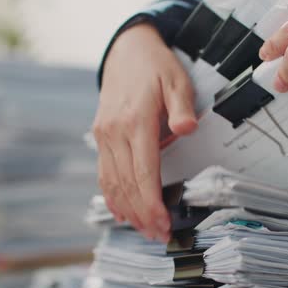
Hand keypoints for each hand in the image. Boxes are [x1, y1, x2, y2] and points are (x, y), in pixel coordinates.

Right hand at [93, 23, 197, 240]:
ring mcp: (104, 136)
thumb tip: (187, 128)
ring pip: (112, 183)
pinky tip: (122, 213)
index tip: (162, 223)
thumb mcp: (177, 80)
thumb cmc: (156, 67)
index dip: (151, 203)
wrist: (126, 51)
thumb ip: (182, 107)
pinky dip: (112, 197)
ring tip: (144, 230)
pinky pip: (104, 173)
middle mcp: (114, 132)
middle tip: (159, 235)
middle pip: (126, 184)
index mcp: (135, 121)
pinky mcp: (101, 137)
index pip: (143, 172)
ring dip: (127, 211)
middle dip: (142, 214)